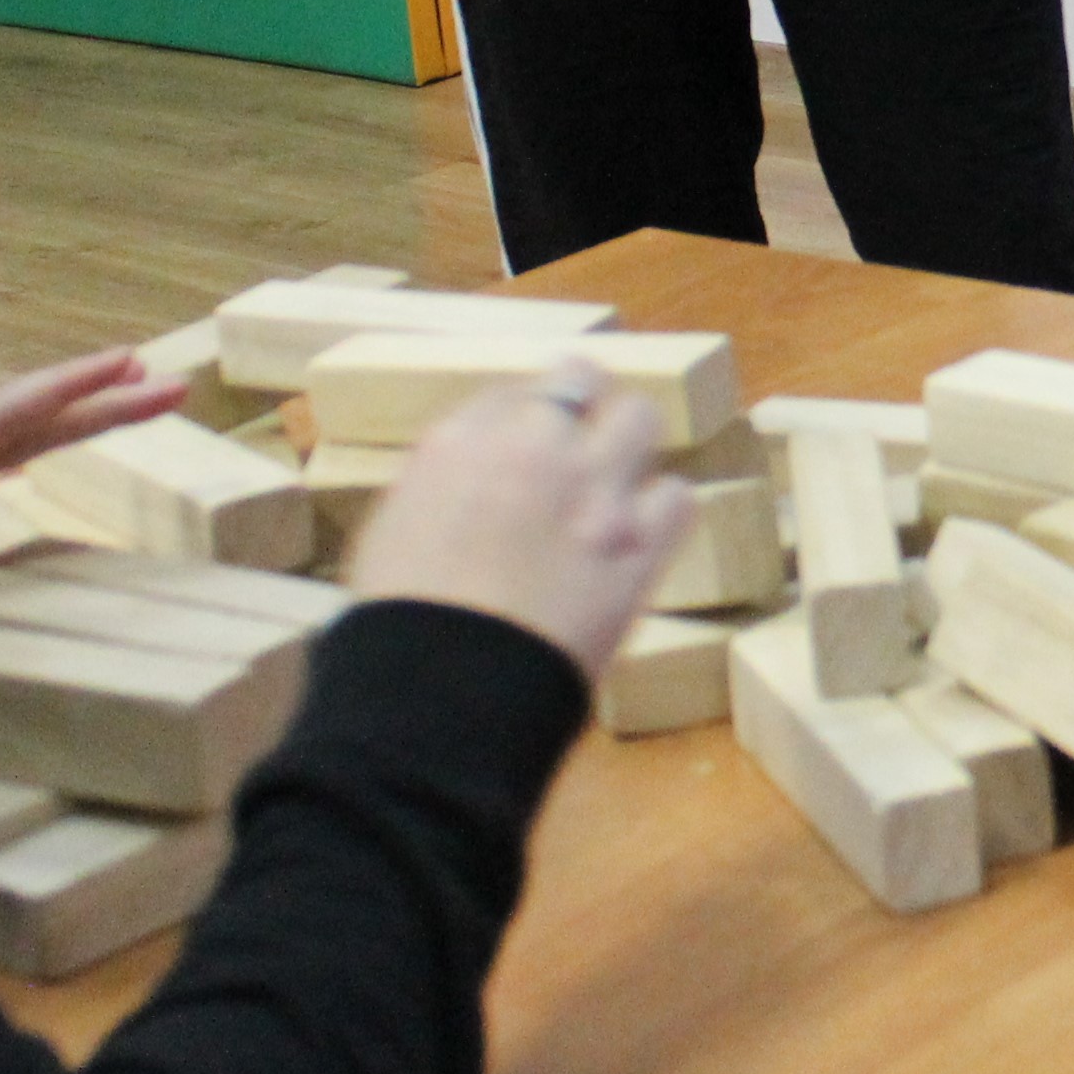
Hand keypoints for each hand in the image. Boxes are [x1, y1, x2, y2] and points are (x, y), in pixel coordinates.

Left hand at [0, 348, 186, 635]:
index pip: (4, 414)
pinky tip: (30, 458)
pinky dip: (23, 451)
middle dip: (98, 402)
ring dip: (71, 420)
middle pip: (23, 419)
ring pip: (9, 438)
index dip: (69, 390)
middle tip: (174, 385)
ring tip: (131, 405)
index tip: (133, 364)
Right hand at [349, 365, 695, 682]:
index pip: (510, 391)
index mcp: (459, 442)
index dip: (526, 411)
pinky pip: (678, 497)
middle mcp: (532, 447)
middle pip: (580, 379)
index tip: (532, 429)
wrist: (442, 693)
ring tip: (623, 472)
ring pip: (639, 419)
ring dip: (629, 444)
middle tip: (588, 426)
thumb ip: (444, 485)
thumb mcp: (395, 531)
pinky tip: (647, 528)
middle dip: (585, 400)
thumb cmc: (401, 626)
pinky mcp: (637, 545)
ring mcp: (592, 491)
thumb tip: (475, 483)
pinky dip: (664, 509)